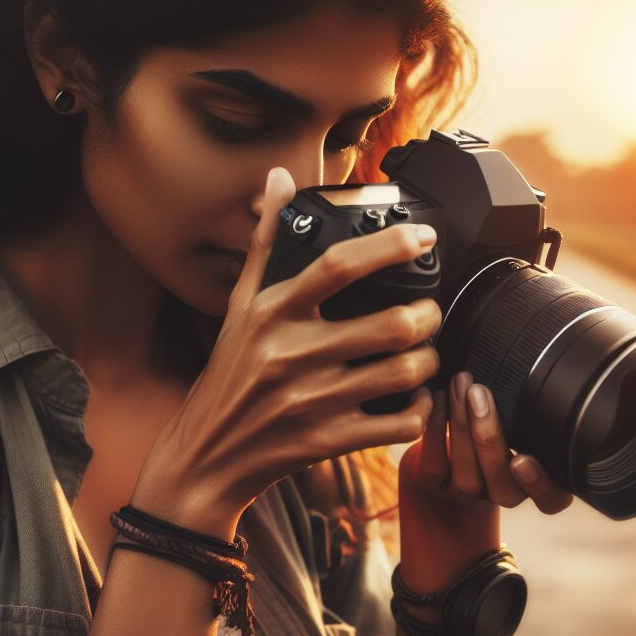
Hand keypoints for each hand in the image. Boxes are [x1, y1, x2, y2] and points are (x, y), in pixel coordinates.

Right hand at [132, 166, 442, 537]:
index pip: (337, 266)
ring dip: (429, 359)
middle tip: (429, 309)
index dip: (389, 245)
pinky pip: (397, 423)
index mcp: (271, 314)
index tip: (423, 236)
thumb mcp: (238, 307)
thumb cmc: (228, 376)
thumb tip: (277, 179)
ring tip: (426, 350)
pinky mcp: (326, 441)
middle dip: (427, 314)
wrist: (206, 456)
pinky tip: (415, 396)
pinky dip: (420, 408)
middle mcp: (290, 355)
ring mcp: (311, 402)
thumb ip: (264, 244)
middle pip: (390, 324)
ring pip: (402, 373)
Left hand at [397, 370, 573, 589]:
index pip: (552, 501)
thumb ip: (536, 399)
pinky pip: (434, 469)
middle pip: (503, 488)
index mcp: (538, 479)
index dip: (540, 485)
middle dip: (488, 437)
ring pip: (468, 479)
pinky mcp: (437, 487)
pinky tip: (437, 399)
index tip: (523, 458)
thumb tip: (553, 344)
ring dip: (460, 427)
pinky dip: (434, 432)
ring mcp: (470, 494)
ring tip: (459, 385)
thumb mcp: (523, 406)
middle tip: (478, 392)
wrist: (453, 425)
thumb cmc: (502, 406)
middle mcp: (505, 493)